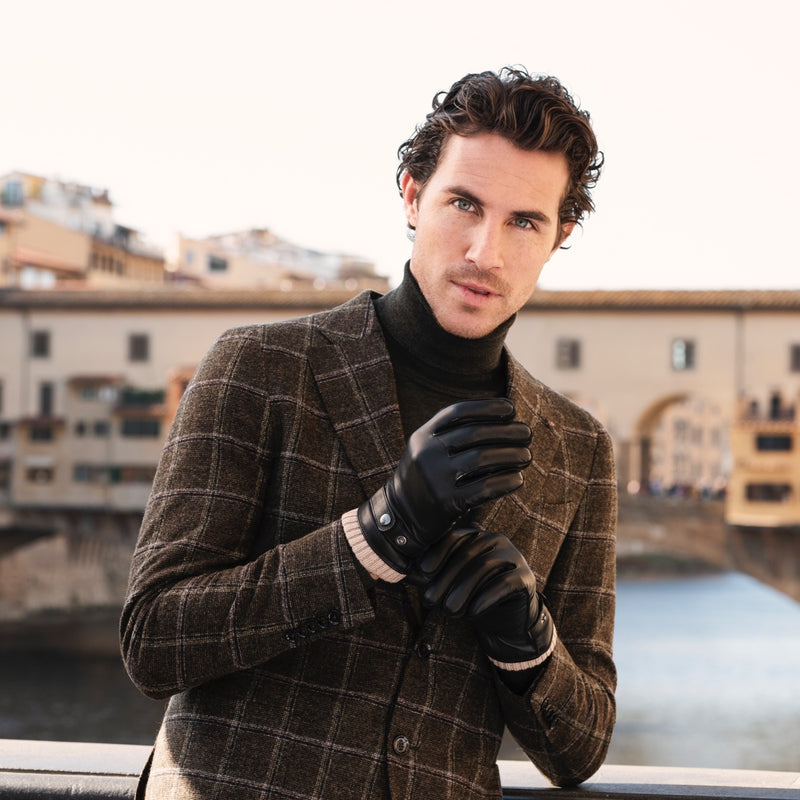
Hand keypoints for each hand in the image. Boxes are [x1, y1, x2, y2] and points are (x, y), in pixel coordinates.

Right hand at [357, 398, 530, 574]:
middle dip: (506, 431)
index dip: (487, 407)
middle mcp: (426, 453)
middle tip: (527, 433)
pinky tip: (518, 479)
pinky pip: (484, 488)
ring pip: (482, 459)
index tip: (511, 408)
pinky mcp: (446, 503)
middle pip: (474, 434)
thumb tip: (501, 420)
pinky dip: (505, 482)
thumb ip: (452, 434)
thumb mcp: (427, 449)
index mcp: (422, 436)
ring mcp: (435, 479)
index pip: (457, 412)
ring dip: (511, 455)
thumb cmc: (424, 479)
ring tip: (527, 455)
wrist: (399, 517)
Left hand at [414, 528, 554, 668]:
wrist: (507, 622)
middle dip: (445, 579)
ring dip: (462, 590)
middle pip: (466, 555)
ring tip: (449, 611)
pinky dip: (485, 598)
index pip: (453, 538)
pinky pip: (504, 583)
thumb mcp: (452, 584)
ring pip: (483, 567)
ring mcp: (513, 557)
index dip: (437, 553)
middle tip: (430, 601)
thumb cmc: (474, 597)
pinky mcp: (525, 577)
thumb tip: (408, 573)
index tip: (422, 572)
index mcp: (475, 537)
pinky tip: (473, 612)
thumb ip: (434, 576)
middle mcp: (495, 541)